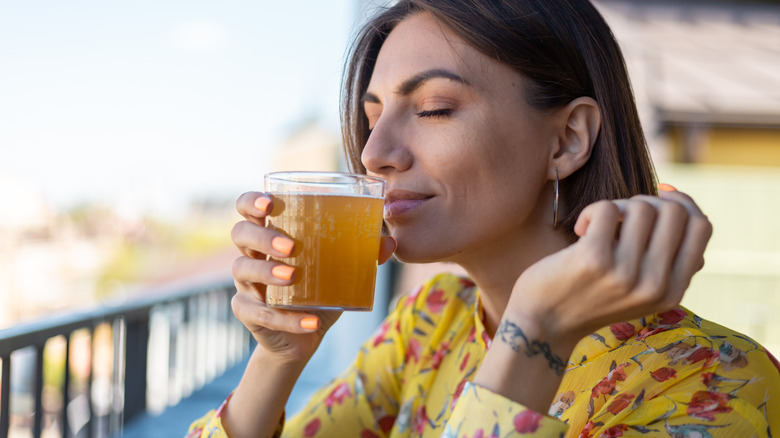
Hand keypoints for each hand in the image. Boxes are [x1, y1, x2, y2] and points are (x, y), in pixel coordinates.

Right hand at [230, 191, 396, 363]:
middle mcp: (252, 255)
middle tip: (290, 246)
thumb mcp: (339, 272)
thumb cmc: (317, 292)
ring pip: (242, 269)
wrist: (301, 338)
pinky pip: (260, 313)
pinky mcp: (247, 313)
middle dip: (262, 236)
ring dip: (267, 271)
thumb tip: (390, 242)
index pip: (248, 208)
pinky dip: (287, 319)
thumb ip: (361, 255)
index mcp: (270, 235)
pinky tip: (310, 321)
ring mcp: (246, 285)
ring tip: (293, 276)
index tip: (269, 203)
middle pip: (241, 234)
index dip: (251, 201)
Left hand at [507, 188, 712, 353]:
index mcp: (672, 292)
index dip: (683, 203)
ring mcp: (625, 274)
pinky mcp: (594, 259)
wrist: (542, 325)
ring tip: (596, 226)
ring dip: (616, 206)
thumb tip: (680, 202)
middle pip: (675, 211)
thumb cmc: (589, 296)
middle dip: (646, 202)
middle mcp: (655, 285)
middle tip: (620, 217)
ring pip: (641, 207)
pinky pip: (607, 208)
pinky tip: (579, 230)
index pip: (701, 227)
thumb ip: (665, 259)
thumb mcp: (638, 289)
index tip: (658, 197)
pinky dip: (590, 211)